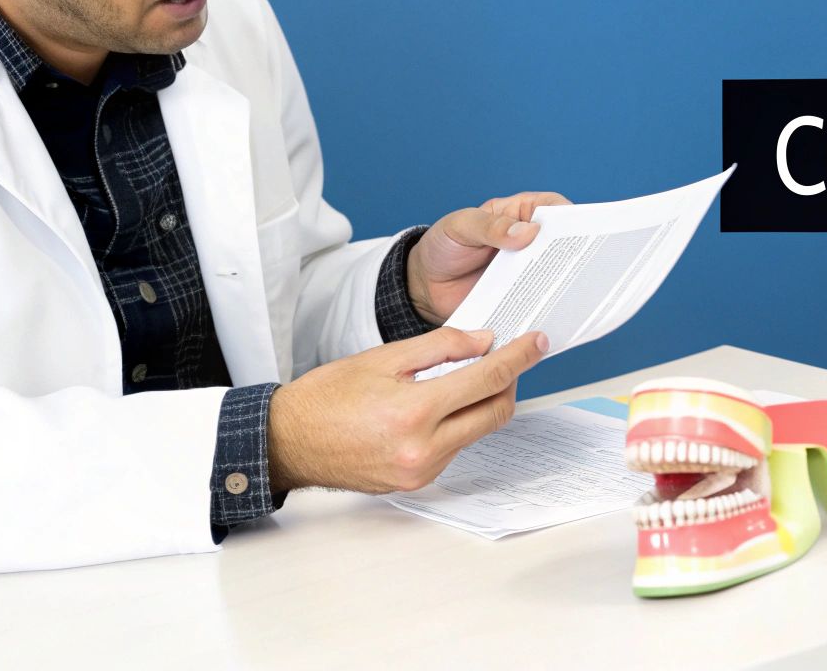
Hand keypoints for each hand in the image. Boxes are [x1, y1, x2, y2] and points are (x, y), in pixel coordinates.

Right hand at [267, 326, 548, 493]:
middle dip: (509, 382)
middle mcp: (423, 449)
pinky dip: (456, 423)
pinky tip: (436, 407)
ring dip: (479, 403)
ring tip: (460, 379)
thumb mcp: (383, 358)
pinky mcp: (415, 483)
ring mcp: (421, 472)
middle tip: (509, 358)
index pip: (487, 380)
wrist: (289, 442)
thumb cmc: (326, 397)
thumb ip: (440, 347)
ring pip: (475, 431)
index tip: (536, 342)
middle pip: (494, 413)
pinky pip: (454, 448)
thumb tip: (484, 342)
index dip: (518, 358)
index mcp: (415, 412)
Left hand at [406, 191, 571, 324]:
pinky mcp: (520, 297)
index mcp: (519, 213)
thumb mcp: (461, 227)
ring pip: (555, 275)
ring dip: (563, 284)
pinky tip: (549, 315)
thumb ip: (491, 227)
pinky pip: (539, 302)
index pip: (555, 209)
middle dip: (575, 254)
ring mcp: (526, 271)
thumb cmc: (442, 246)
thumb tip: (528, 231)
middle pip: (563, 244)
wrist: (424, 286)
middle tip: (583, 266)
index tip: (583, 232)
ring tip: (572, 294)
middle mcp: (529, 242)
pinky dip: (545, 308)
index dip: (572, 218)